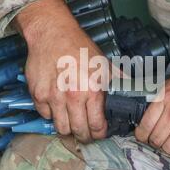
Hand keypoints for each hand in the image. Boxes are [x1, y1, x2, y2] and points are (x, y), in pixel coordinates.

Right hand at [14, 0, 107, 142]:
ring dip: (67, 127)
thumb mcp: (104, 63)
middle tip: (85, 131)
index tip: (99, 132)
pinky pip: (45, 115)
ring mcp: (53, 97)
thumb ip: (117, 81)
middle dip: (84, 135)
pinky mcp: (37, 94)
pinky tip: (57, 105)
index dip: (99, 134)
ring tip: (71, 120)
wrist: (52, 33)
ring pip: (60, 128)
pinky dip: (51, 113)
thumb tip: (132, 91)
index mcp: (92, 91)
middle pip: (78, 132)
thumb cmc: (79, 46)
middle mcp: (72, 97)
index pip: (97, 127)